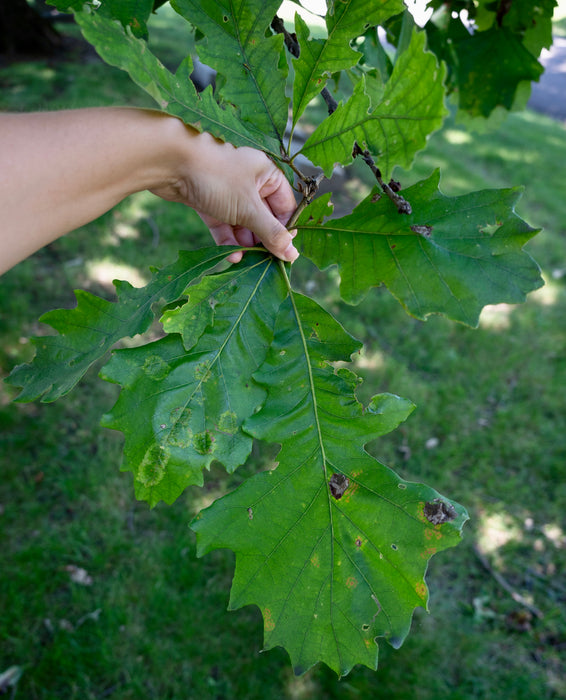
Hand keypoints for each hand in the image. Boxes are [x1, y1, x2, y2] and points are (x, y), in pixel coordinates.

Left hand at [150, 128, 298, 263]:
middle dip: (262, 240)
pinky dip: (227, 239)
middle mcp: (249, 180)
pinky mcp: (208, 200)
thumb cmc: (216, 177)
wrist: (169, 163)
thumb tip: (293, 254)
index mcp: (266, 174)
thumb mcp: (249, 209)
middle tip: (265, 262)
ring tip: (246, 261)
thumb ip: (271, 233)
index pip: (285, 207)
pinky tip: (231, 257)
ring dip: (244, 243)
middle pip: (263, 217)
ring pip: (242, 223)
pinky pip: (223, 223)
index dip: (285, 231)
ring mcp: (227, 191)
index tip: (283, 253)